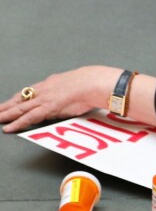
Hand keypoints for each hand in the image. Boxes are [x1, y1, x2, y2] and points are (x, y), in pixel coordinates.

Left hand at [0, 66, 119, 132]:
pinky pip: (28, 117)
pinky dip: (17, 123)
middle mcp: (44, 90)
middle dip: (6, 106)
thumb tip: (65, 100)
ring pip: (20, 108)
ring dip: (6, 114)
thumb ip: (66, 93)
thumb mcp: (74, 85)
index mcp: (50, 83)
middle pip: (20, 99)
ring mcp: (44, 98)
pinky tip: (9, 127)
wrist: (93, 82)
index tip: (10, 102)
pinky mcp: (46, 107)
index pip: (29, 92)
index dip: (18, 98)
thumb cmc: (90, 84)